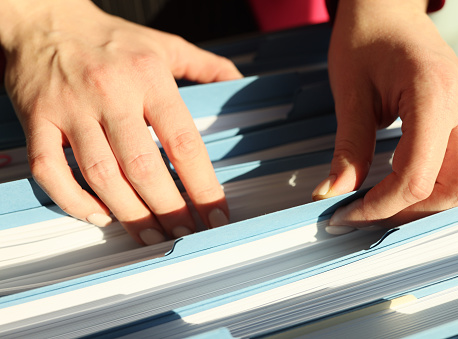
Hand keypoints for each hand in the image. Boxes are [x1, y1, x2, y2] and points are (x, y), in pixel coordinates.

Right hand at [0, 0, 241, 244]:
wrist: (44, 16)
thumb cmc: (110, 37)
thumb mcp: (165, 44)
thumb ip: (206, 65)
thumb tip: (239, 80)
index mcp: (149, 78)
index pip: (184, 143)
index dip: (203, 186)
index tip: (215, 215)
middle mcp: (111, 94)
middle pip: (143, 167)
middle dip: (168, 210)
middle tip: (184, 234)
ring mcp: (71, 109)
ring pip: (101, 175)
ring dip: (128, 214)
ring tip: (151, 236)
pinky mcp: (38, 118)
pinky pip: (50, 170)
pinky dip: (72, 200)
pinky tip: (98, 215)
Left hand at [312, 0, 457, 232]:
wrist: (388, 10)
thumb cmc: (366, 41)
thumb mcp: (350, 94)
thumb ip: (348, 149)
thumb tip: (331, 195)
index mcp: (434, 94)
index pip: (415, 176)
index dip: (379, 206)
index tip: (347, 215)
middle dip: (412, 210)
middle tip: (371, 211)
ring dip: (438, 202)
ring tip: (396, 200)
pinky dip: (456, 186)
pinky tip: (423, 184)